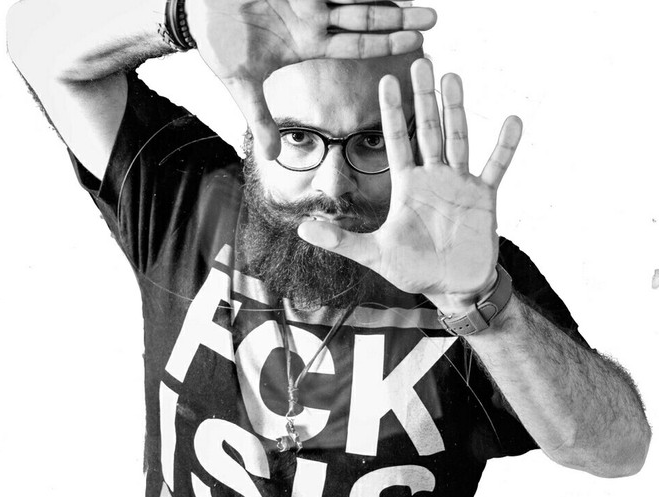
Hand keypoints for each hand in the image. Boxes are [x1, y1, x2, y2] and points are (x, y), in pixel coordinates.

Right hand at [186, 0, 435, 158]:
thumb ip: (261, 119)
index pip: (356, 46)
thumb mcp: (242, 84)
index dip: (385, 46)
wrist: (194, 9)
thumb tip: (272, 159)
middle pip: (366, 19)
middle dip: (399, 18)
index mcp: (308, 44)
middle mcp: (314, 19)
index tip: (416, 48)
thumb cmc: (218, 42)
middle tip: (435, 19)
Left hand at [298, 59, 521, 311]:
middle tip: (423, 61)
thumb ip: (341, 241)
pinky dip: (505, 146)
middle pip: (429, 130)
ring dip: (457, 109)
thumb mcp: (374, 254)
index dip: (392, 111)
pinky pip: (496, 166)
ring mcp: (460, 184)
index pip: (397, 140)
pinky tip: (513, 120)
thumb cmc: (414, 271)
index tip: (388, 80)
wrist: (452, 288)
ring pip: (458, 138)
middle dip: (425, 97)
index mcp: (407, 186)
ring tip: (454, 77)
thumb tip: (302, 230)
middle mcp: (433, 178)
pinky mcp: (484, 197)